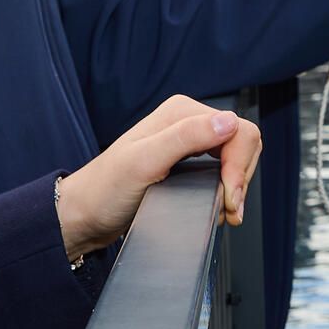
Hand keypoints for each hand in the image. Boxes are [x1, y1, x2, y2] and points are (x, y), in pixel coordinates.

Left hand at [57, 94, 263, 259]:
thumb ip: (185, 138)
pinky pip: (223, 173)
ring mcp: (188, 146)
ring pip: (237, 160)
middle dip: (241, 178)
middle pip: (243, 143)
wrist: (85, 215)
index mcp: (180, 112)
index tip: (230, 196)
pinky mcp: (188, 167)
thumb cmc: (104, 190)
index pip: (238, 129)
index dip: (240, 165)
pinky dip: (227, 193)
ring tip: (224, 212)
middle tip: (229, 208)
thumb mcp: (144, 161)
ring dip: (237, 188)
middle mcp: (187, 124)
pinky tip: (216, 208)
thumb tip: (227, 121)